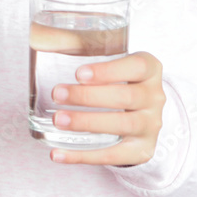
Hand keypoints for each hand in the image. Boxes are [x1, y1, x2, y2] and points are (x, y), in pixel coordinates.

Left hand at [49, 52, 164, 165]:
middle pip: (127, 96)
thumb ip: (88, 51)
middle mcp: (155, 97)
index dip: (109, 70)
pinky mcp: (142, 150)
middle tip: (57, 94)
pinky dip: (83, 156)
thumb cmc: (119, 79)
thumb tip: (40, 40)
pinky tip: (58, 154)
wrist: (142, 110)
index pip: (137, 66)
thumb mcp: (114, 61)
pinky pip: (113, 156)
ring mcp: (151, 125)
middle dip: (89, 96)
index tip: (79, 73)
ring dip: (87, 122)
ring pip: (122, 125)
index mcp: (150, 69)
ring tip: (58, 120)